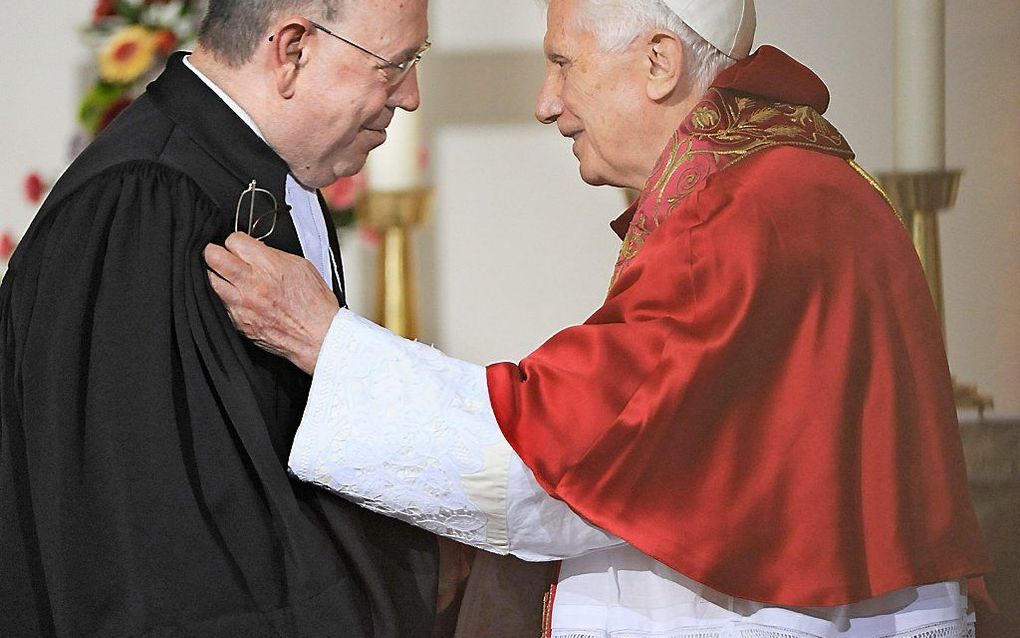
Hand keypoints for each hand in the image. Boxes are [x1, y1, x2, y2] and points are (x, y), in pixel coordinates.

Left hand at [204, 232, 338, 373]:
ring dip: (219, 276)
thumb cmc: (314, 304)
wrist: (318, 336)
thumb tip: (255, 250)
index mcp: (268, 266)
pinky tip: (242, 298)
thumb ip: (273, 255)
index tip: (240, 247)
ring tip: (230, 278)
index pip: (233, 240)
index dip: (237, 241)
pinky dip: (228, 298)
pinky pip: (222, 304)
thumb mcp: (301, 266)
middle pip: (213, 256)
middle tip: (222, 256)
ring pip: (211, 281)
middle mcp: (251, 284)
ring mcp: (241, 304)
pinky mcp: (238, 322)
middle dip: (216, 252)